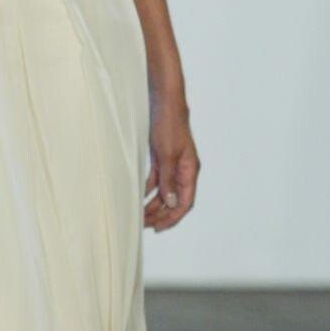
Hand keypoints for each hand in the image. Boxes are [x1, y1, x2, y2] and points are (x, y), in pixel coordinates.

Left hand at [144, 88, 198, 232]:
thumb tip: (171, 203)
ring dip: (153, 204)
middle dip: (161, 214)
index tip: (158, 228)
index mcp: (190, 171)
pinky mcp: (162, 158)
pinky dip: (149, 189)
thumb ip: (168, 180)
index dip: (173, 217)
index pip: (185, 202)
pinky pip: (157, 180)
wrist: (164, 102)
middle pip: (174, 200)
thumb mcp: (167, 155)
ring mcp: (173, 164)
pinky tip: (139, 196)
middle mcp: (183, 170)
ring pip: (164, 191)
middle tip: (145, 224)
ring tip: (140, 215)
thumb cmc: (169, 124)